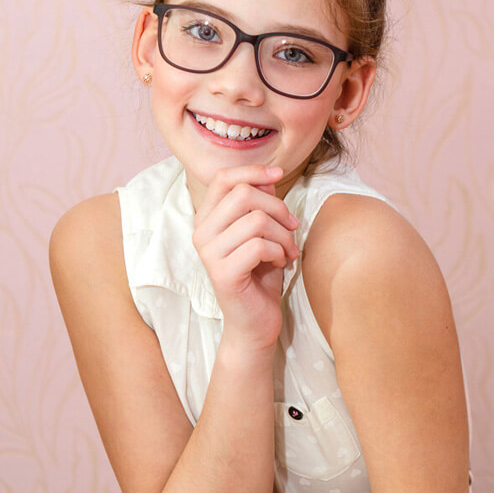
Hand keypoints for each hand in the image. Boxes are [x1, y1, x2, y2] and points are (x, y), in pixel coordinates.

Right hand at [192, 165, 299, 350]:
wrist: (255, 322)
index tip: (278, 174)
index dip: (253, 171)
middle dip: (277, 207)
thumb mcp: (262, 232)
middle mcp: (201, 233)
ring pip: (255, 220)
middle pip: (243, 194)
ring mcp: (209, 254)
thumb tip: (267, 176)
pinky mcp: (222, 273)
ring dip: (283, 234)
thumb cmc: (259, 274)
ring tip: (289, 249)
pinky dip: (279, 251)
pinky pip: (259, 245)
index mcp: (207, 219)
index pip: (223, 178)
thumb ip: (259, 204)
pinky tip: (282, 262)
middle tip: (292, 227)